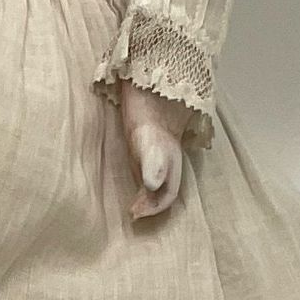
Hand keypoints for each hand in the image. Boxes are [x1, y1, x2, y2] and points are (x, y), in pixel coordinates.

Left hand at [118, 80, 198, 220]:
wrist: (147, 84)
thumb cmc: (148, 112)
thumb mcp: (149, 139)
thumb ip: (152, 162)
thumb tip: (152, 185)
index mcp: (172, 163)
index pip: (167, 195)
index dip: (154, 208)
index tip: (134, 214)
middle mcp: (167, 161)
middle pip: (163, 191)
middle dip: (150, 205)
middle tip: (131, 214)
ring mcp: (157, 153)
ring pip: (155, 182)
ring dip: (144, 195)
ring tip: (129, 204)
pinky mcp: (146, 145)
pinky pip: (144, 169)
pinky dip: (137, 180)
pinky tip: (126, 180)